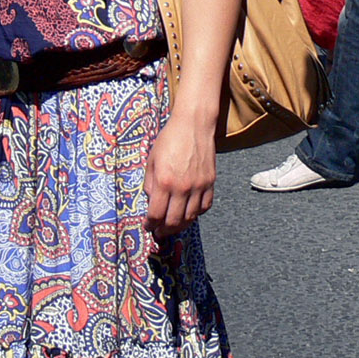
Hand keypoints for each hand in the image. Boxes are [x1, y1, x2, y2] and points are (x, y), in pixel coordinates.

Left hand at [143, 113, 215, 239]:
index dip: (150, 224)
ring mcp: (199, 186)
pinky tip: (188, 213)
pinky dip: (196, 214)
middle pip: (173, 221)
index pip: (156, 214)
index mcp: (164, 181)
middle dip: (164, 230)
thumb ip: (150, 183)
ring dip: (180, 225)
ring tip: (173, 226)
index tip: (148, 226)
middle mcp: (182, 187)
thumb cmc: (170, 139)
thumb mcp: (152, 160)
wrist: (193, 125)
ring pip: (190, 217)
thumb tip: (151, 201)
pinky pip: (204, 206)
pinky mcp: (210, 183)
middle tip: (159, 232)